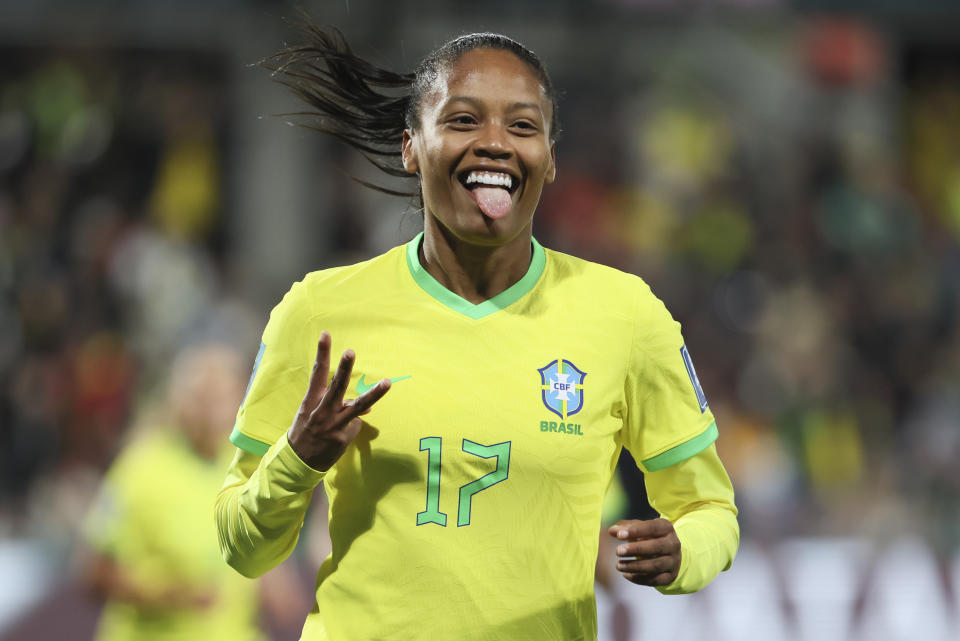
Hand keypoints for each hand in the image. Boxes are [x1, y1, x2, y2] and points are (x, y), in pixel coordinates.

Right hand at [287, 331, 389, 470]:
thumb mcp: (312, 415)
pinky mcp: (342, 438)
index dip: (322, 354)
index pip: (317, 373)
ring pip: (357, 407)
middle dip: (344, 369)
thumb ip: (335, 405)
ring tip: (387, 382)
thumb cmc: (306, 432)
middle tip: (350, 352)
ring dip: (373, 394)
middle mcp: (321, 412)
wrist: (297, 462)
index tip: (326, 334)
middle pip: (336, 387)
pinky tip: (342, 434)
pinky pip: (355, 425)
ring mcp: (333, 425)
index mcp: (310, 401)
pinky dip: (352, 426)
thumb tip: (364, 408)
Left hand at [607, 518, 680, 586]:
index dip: (636, 531)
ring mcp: (673, 561)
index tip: (619, 535)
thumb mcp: (640, 528)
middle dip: (635, 550)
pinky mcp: (670, 576)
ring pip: (655, 565)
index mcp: (666, 528)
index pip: (652, 528)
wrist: (669, 552)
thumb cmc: (650, 536)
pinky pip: (655, 580)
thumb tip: (612, 531)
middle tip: (618, 551)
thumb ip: (625, 527)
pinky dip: (639, 579)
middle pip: (656, 547)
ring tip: (619, 565)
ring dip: (635, 567)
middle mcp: (673, 544)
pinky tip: (626, 574)